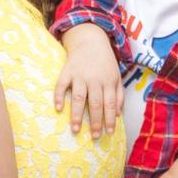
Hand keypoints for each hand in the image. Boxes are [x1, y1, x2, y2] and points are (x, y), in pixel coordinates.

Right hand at [54, 23, 122, 137]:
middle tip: (94, 136)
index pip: (110, 103)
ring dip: (76, 114)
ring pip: (79, 97)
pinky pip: (61, 85)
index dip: (110, 119)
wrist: (90, 41)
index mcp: (108, 81)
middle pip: (95, 103)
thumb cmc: (105, 63)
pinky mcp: (67, 71)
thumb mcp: (116, 76)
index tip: (109, 132)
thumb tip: (118, 114)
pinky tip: (58, 108)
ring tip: (75, 129)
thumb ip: (119, 94)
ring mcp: (80, 75)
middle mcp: (95, 80)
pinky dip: (59, 96)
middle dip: (95, 121)